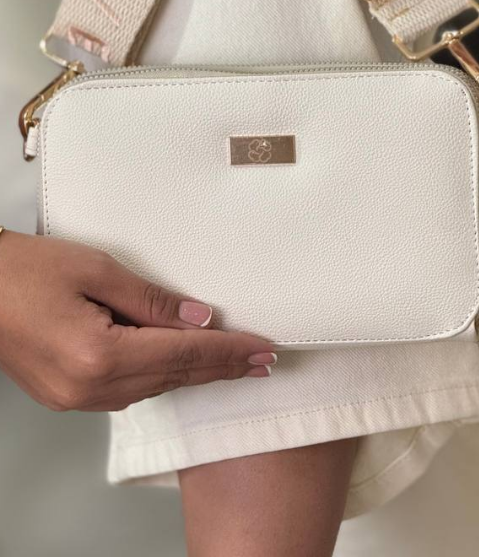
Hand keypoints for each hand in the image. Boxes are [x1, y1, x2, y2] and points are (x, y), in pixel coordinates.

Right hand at [0, 231, 276, 411]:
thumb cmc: (23, 271)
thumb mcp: (98, 270)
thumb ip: (153, 300)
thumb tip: (201, 318)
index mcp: (99, 356)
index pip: (185, 354)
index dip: (230, 352)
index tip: (265, 349)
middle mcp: (88, 388)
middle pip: (174, 377)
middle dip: (224, 367)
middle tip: (265, 361)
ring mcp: (74, 398)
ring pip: (154, 387)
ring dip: (196, 373)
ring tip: (236, 362)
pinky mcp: (66, 395)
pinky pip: (129, 390)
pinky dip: (163, 376)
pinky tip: (184, 366)